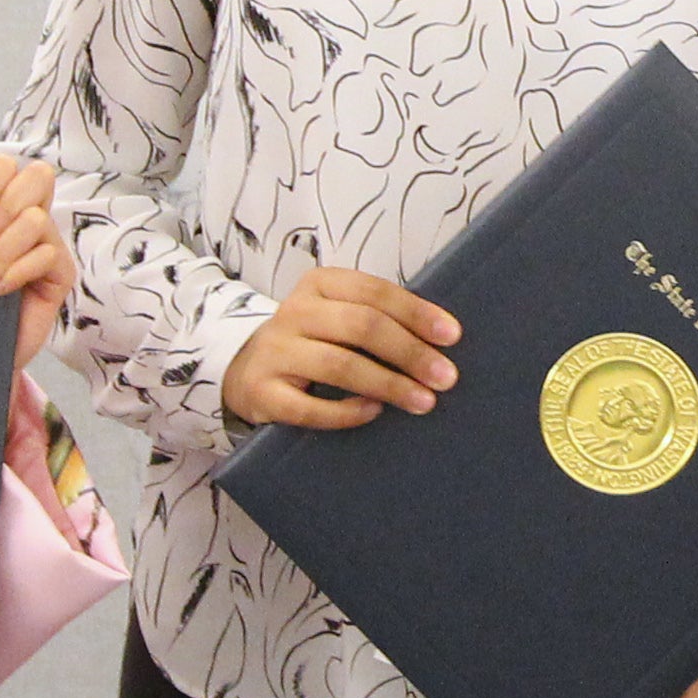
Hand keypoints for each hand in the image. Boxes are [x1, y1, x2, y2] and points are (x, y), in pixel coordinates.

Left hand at [0, 137, 73, 376]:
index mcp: (2, 200)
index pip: (7, 166)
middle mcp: (30, 215)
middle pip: (37, 177)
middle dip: (1, 205)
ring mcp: (49, 243)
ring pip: (37, 219)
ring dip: (1, 250)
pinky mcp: (61, 273)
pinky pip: (46, 255)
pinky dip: (14, 273)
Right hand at [225, 266, 458, 427]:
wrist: (245, 370)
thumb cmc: (312, 343)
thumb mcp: (338, 317)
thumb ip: (378, 319)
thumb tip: (441, 341)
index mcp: (319, 285)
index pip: (374, 292)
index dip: (416, 313)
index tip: (452, 336)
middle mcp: (294, 312)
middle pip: (362, 326)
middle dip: (410, 352)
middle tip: (446, 377)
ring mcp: (275, 352)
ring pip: (340, 365)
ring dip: (389, 384)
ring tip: (424, 401)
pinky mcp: (263, 393)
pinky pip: (310, 407)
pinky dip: (347, 412)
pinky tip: (374, 412)